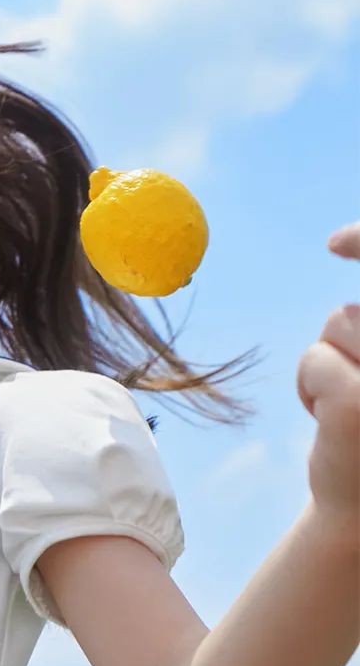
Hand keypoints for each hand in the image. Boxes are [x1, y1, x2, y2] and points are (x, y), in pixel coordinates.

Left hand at [296, 223, 359, 540]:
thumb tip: (339, 239)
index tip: (336, 243)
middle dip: (352, 336)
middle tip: (356, 384)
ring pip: (341, 322)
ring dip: (333, 361)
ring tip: (355, 409)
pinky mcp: (359, 404)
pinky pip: (314, 358)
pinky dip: (311, 388)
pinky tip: (333, 426)